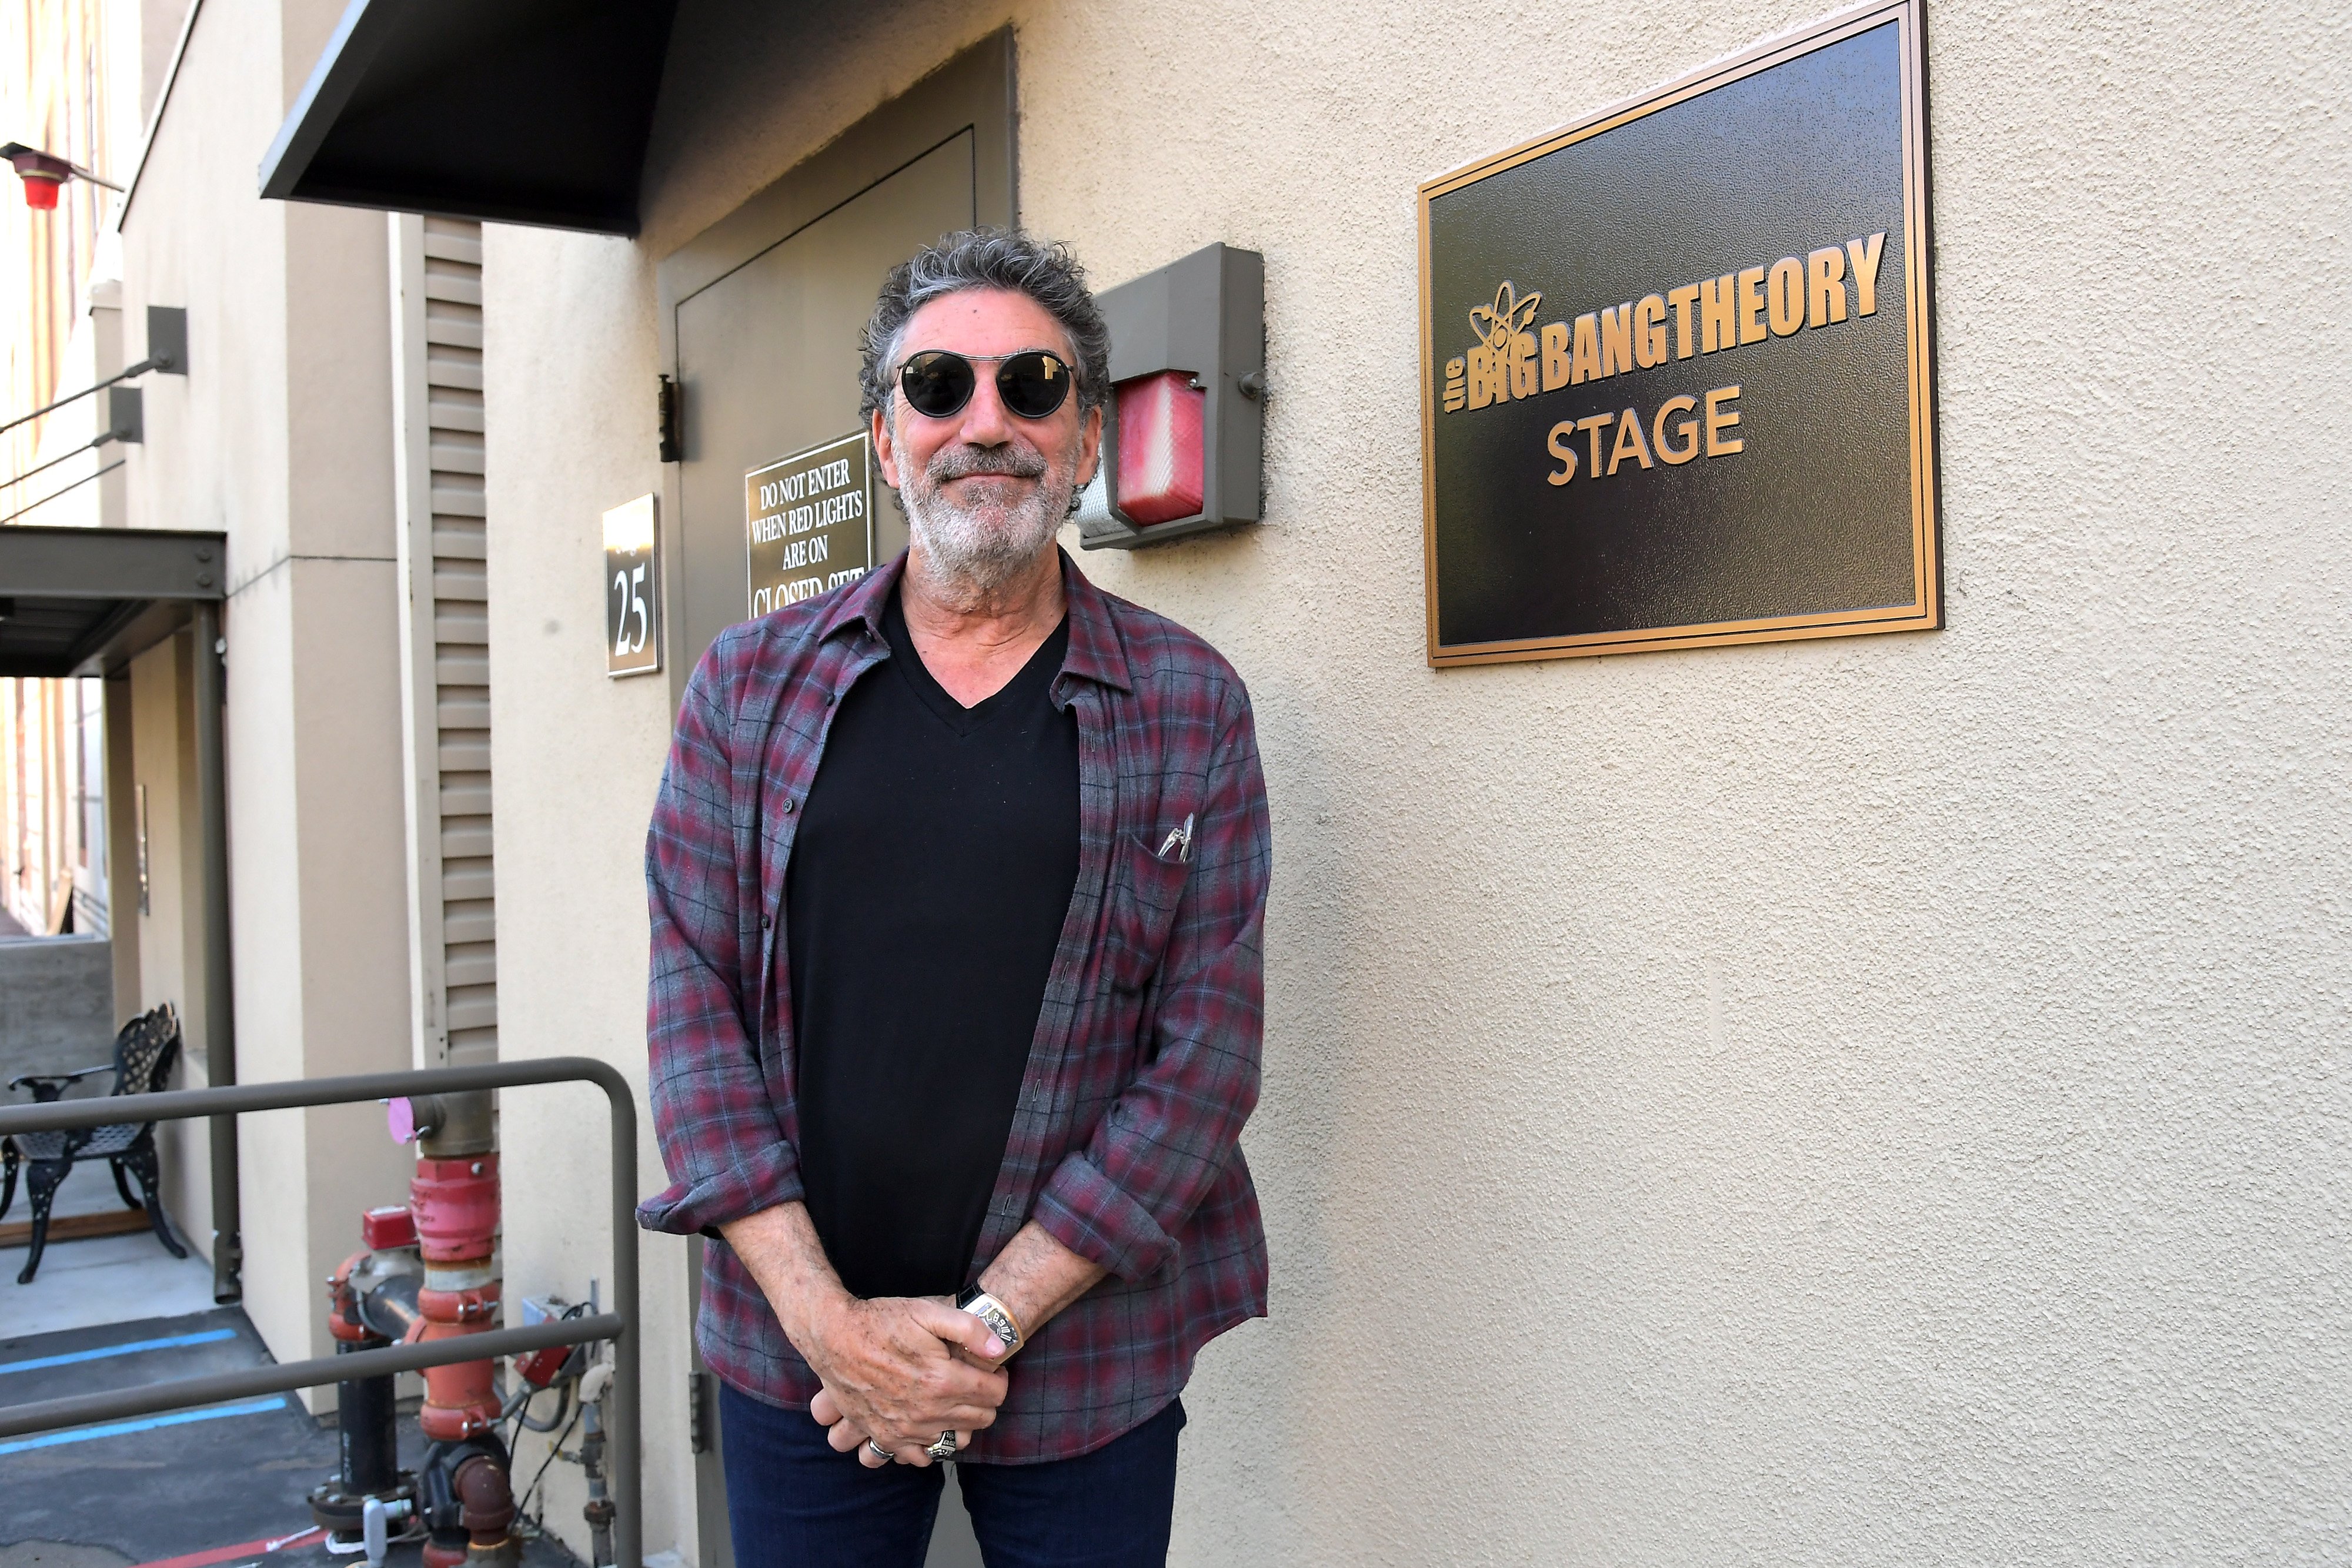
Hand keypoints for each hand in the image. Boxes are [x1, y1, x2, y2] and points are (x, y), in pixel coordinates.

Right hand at [798, 1295, 1007, 1465]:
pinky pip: (920, 1457)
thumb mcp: (928, 1311)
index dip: (999, 1378)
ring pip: (954, 1440)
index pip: (995, 1394)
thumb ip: (970, 1328)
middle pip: (980, 1420)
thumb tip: (1000, 1349)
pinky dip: (930, 1445)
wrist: (833, 1337)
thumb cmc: (881, 1321)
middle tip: (973, 1381)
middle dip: (984, 1400)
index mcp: (942, 1380)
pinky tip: (929, 1423)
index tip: (991, 1368)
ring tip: (952, 1399)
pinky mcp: (885, 1437)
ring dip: (960, 1422)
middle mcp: (927, 1412)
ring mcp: (905, 1429)